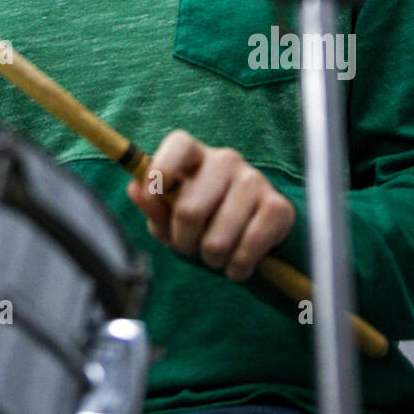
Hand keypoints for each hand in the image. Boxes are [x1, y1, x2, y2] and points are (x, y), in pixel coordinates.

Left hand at [125, 130, 294, 281]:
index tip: (155, 197)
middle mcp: (226, 159)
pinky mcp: (279, 207)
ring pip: (218, 238)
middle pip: (190, 210)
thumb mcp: (170, 215)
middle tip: (190, 247)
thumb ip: (152, 204)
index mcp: (195, 153)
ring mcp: (254, 180)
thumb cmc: (201, 219)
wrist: (251, 235)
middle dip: (184, 242)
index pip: (177, 146)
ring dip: (212, 259)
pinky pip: (249, 249)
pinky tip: (238, 262)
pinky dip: (238, 267)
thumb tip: (135, 189)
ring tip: (215, 255)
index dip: (160, 173)